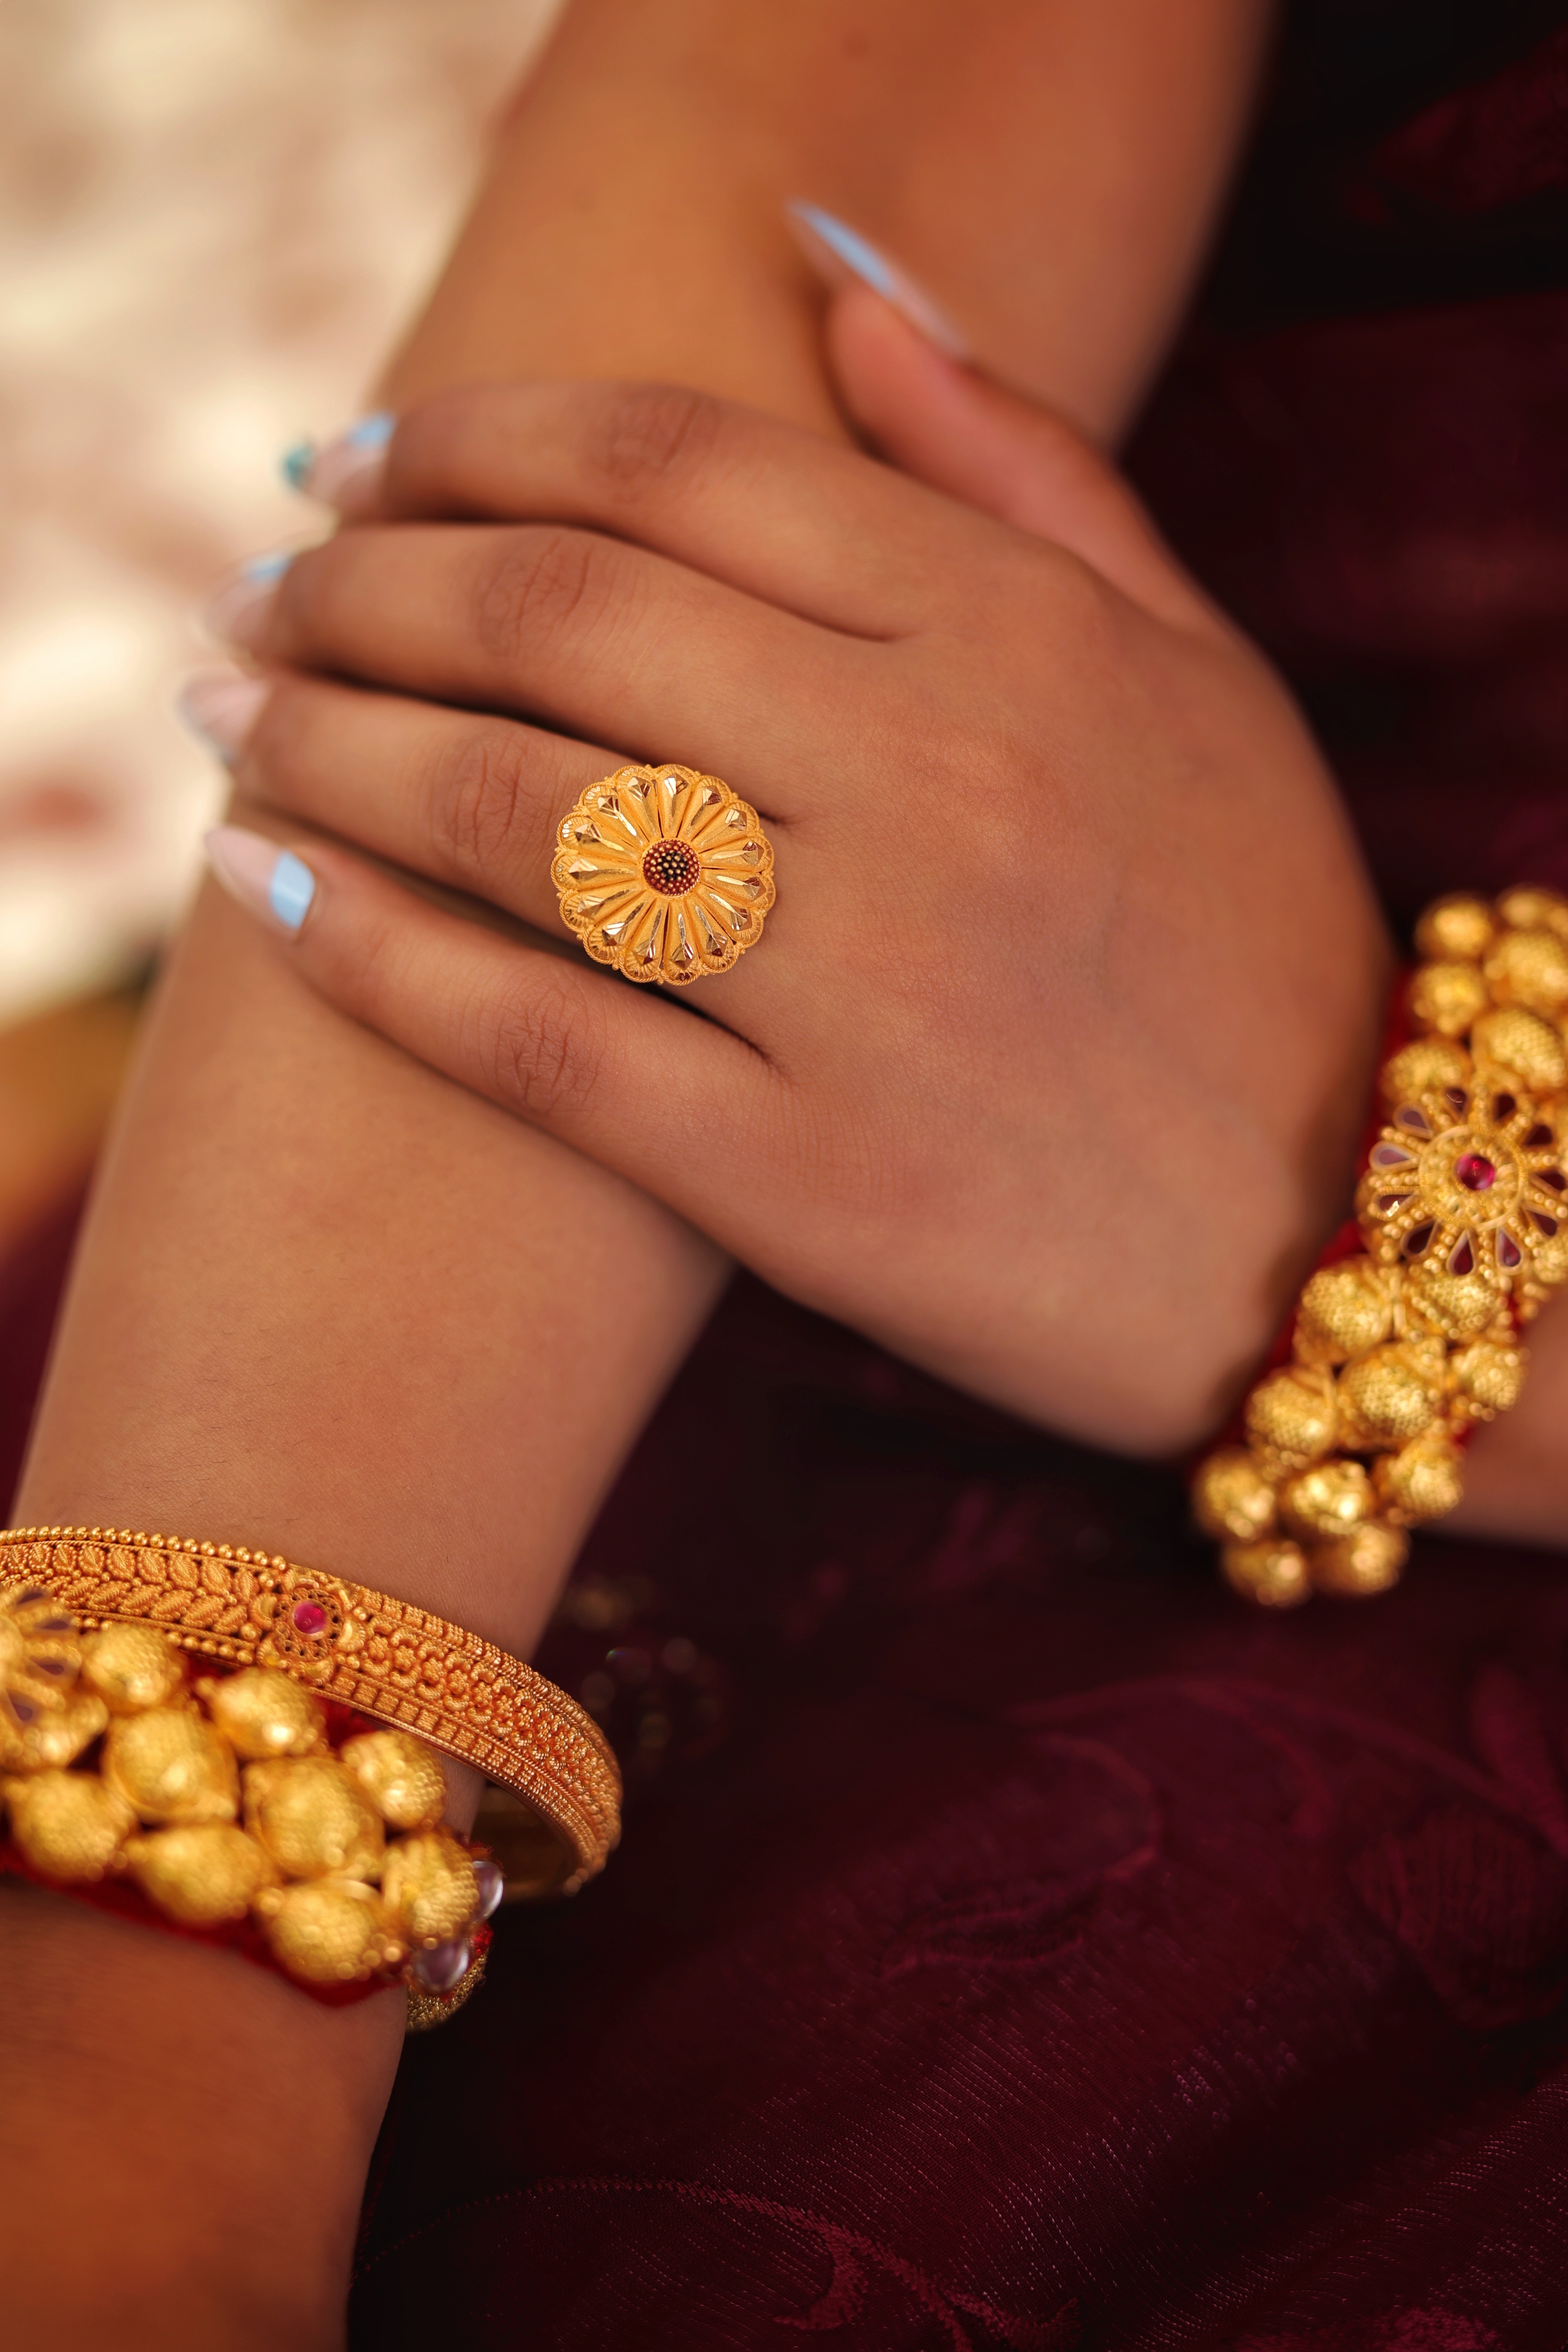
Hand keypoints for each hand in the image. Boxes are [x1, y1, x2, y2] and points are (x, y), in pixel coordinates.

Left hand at [210, 292, 1388, 1452]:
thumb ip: (1025, 466)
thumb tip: (843, 292)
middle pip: (562, 619)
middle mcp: (938, 787)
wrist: (1346, 1238)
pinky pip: (540, 1046)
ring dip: (328, 745)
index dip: (477, 437)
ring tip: (233, 720)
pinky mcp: (808, 1180)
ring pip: (519, 819)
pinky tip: (270, 900)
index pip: (682, 466)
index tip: (356, 459)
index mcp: (1021, 639)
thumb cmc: (1258, 937)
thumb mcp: (1191, 667)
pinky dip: (377, 962)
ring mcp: (869, 991)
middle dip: (363, 583)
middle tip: (263, 593)